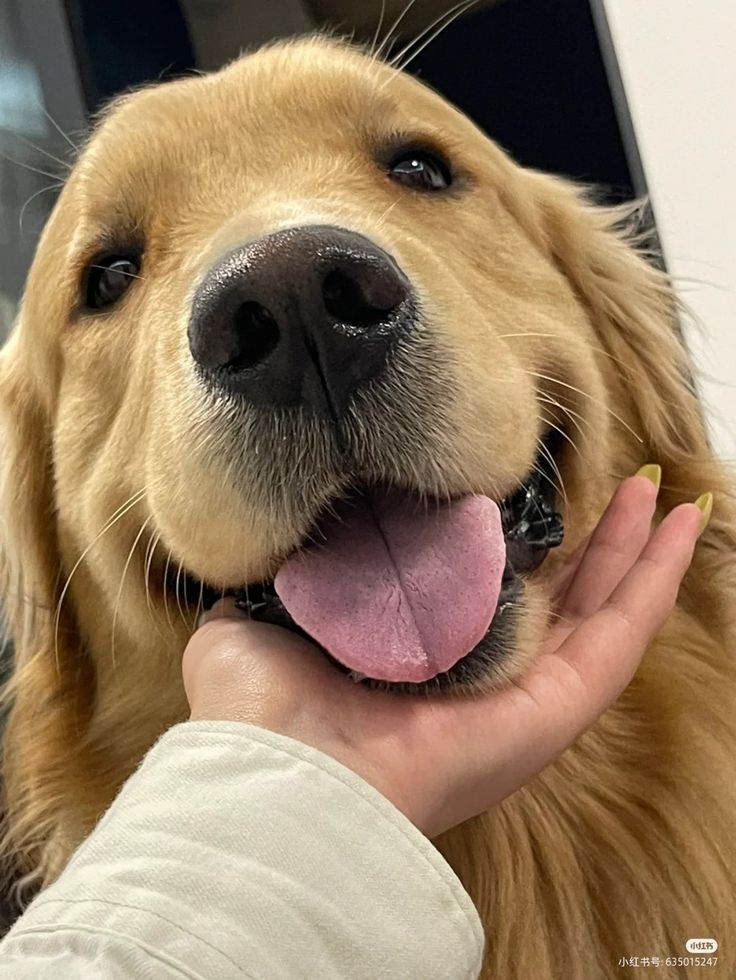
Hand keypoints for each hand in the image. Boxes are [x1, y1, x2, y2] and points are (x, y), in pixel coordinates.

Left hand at [182, 472, 707, 837]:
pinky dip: (659, 578)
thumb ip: (294, 572)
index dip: (522, 544)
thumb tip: (305, 532)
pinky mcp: (556, 708)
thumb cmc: (261, 703)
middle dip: (596, 542)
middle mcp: (480, 679)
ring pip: (602, 611)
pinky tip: (681, 527)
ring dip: (637, 550)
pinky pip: (623, 633)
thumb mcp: (267, 611)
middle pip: (560, 600)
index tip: (534, 493)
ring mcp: (525, 695)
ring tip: (662, 495)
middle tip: (624, 485)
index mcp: (420, 659)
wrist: (281, 773)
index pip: (488, 594)